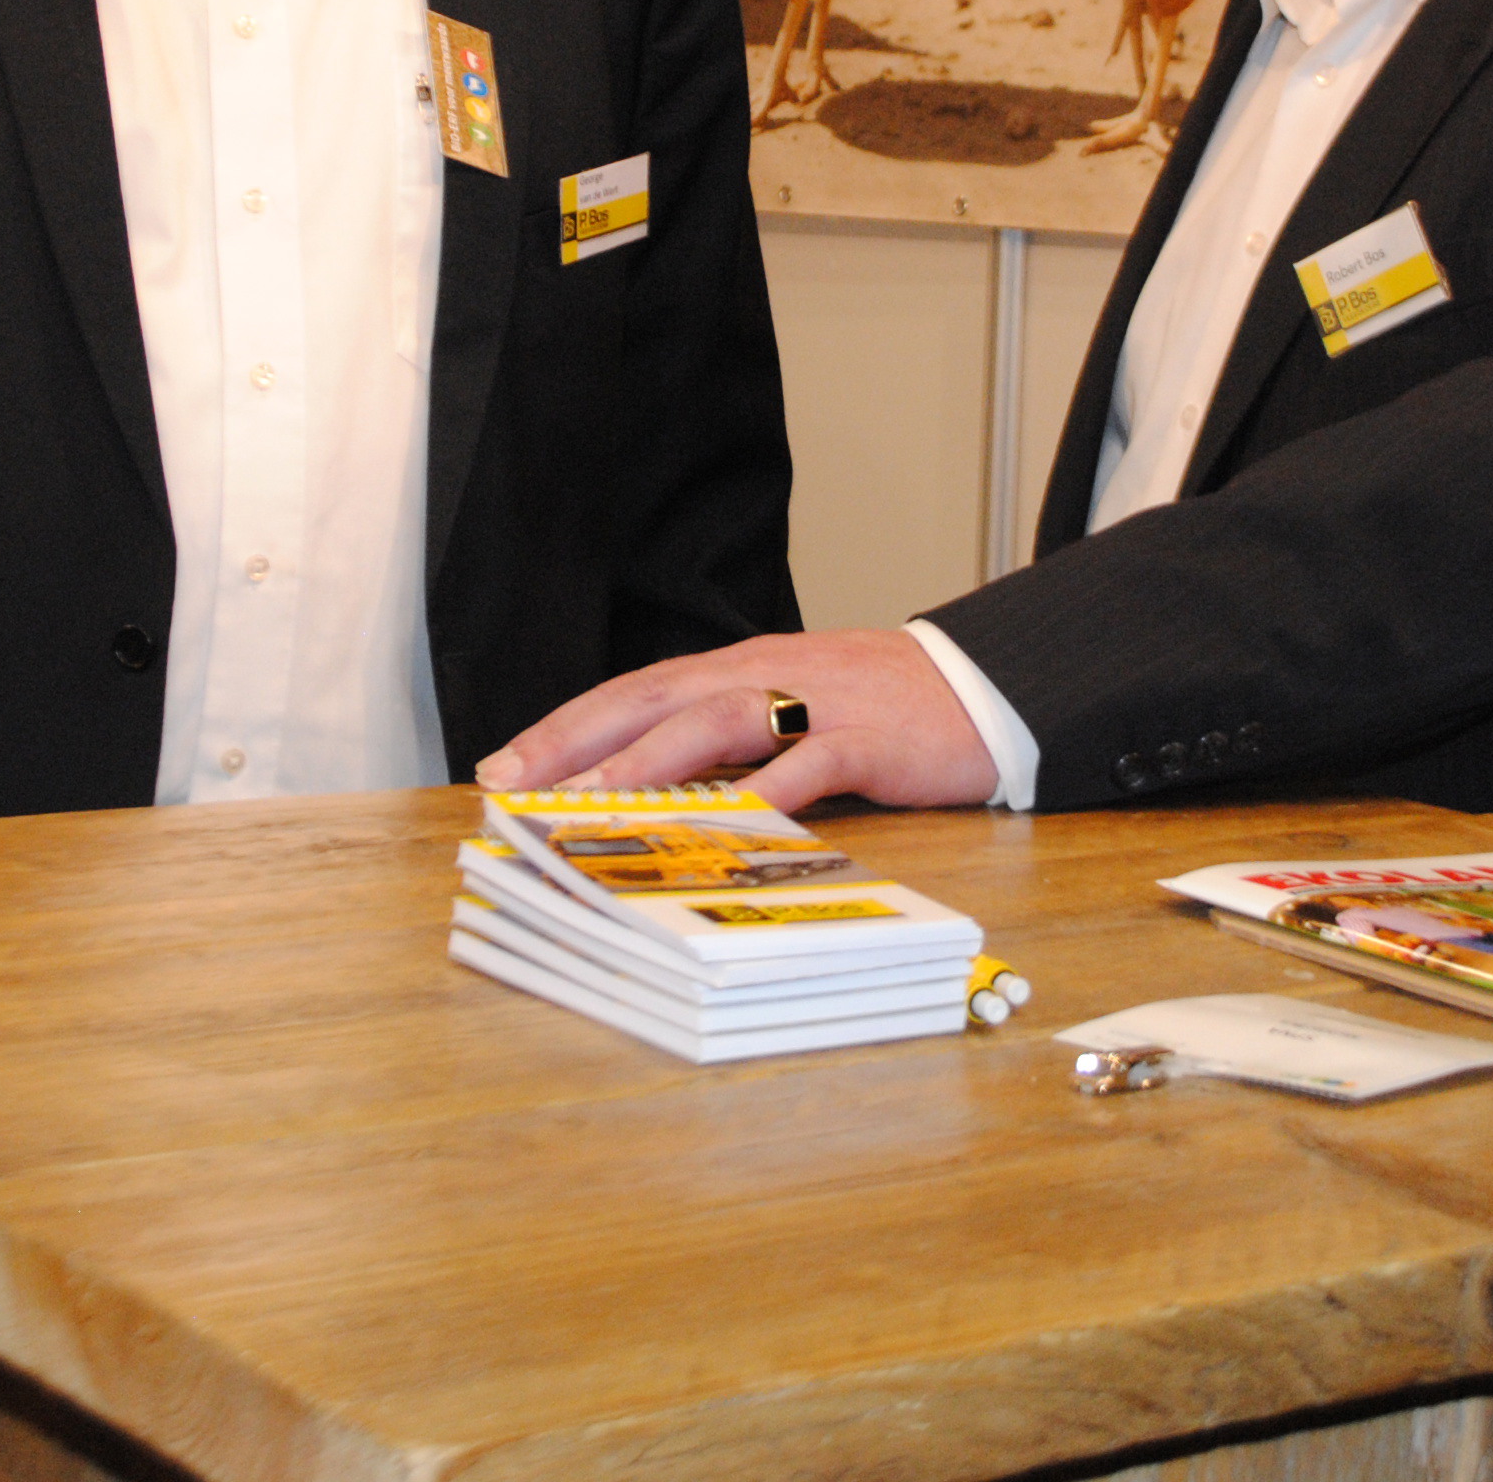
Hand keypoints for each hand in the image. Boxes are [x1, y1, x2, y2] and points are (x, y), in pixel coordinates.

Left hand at [476, 627, 997, 811]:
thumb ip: (729, 740)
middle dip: (578, 740)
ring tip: (590, 799)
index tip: (506, 764)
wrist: (986, 689)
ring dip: (646, 762)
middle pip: (654, 699)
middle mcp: (766, 676)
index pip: (636, 691)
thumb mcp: (794, 712)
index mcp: (742, 669)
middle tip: (513, 782)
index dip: (567, 726)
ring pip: (714, 724)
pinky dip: (766, 792)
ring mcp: (816, 705)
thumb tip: (650, 784)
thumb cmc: (883, 710)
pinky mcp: (867, 740)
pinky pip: (808, 766)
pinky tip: (726, 823)